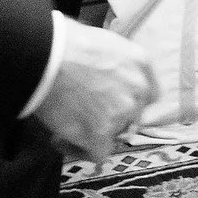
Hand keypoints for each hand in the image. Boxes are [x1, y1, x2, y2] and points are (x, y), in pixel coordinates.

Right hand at [32, 19, 157, 164]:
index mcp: (141, 63)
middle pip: (132, 115)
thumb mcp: (104, 43)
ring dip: (94, 133)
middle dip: (111, 117)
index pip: (149, 93)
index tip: (113, 105)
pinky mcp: (101, 133)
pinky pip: (98, 154)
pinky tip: (61, 140)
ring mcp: (122, 113)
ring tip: (65, 124)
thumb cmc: (67, 42)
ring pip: (114, 133)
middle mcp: (138, 89)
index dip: (131, 102)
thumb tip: (102, 77)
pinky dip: (80, 151)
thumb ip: (115, 64)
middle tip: (84, 114)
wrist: (49, 56)